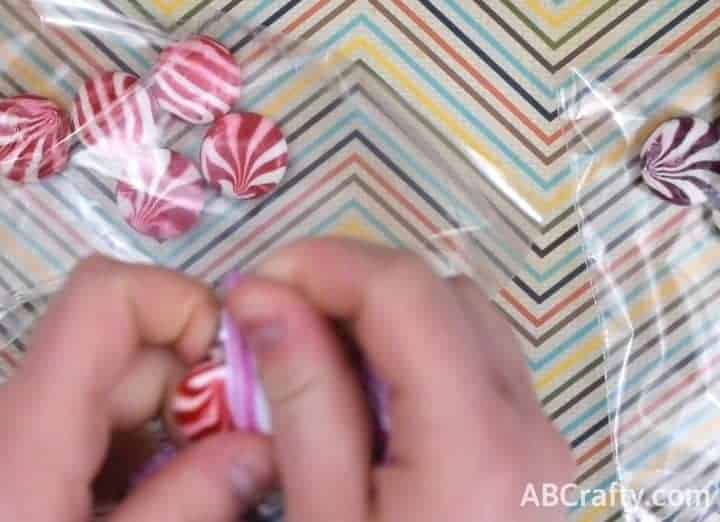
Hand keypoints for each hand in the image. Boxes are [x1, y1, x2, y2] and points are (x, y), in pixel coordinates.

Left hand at [0, 256, 275, 521]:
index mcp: (29, 423)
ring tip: (179, 506)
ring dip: (160, 438)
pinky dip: (119, 461)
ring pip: (99, 398)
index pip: (106, 294)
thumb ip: (187, 505)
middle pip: (117, 353)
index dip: (181, 306)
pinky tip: (127, 515)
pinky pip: (69, 435)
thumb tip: (264, 446)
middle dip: (190, 397)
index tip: (234, 380)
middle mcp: (5, 412)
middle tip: (231, 470)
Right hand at [224, 238, 575, 520]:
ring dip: (382, 316)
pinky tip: (359, 393)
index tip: (256, 281)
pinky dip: (410, 352)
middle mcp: (527, 424)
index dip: (325, 264)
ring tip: (310, 354)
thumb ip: (302, 395)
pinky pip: (472, 364)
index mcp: (476, 441)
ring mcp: (538, 437)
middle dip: (350, 286)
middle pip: (441, 293)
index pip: (405, 291)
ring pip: (462, 319)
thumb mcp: (322, 514)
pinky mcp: (529, 453)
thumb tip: (262, 295)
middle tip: (275, 318)